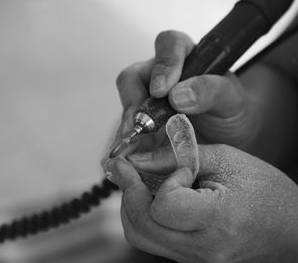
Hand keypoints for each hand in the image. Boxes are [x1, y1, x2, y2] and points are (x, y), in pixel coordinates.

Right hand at [105, 30, 297, 167]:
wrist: (229, 138)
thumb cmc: (231, 111)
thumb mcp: (231, 100)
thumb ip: (210, 91)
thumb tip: (177, 95)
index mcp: (186, 57)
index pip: (169, 45)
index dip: (162, 65)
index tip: (161, 91)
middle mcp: (160, 74)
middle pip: (134, 76)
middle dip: (134, 102)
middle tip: (139, 125)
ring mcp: (147, 99)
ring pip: (126, 104)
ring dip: (128, 125)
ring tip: (134, 145)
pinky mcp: (142, 122)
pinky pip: (128, 128)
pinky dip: (130, 141)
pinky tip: (134, 153)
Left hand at [108, 144, 297, 262]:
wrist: (289, 229)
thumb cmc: (266, 192)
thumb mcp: (226, 160)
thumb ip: (177, 155)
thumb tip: (137, 158)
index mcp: (218, 221)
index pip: (163, 208)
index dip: (163, 183)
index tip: (176, 171)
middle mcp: (202, 249)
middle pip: (139, 226)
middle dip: (127, 192)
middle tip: (126, 169)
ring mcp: (193, 260)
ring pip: (140, 236)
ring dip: (131, 205)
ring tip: (139, 181)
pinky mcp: (189, 260)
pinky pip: (153, 240)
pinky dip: (145, 216)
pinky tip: (153, 197)